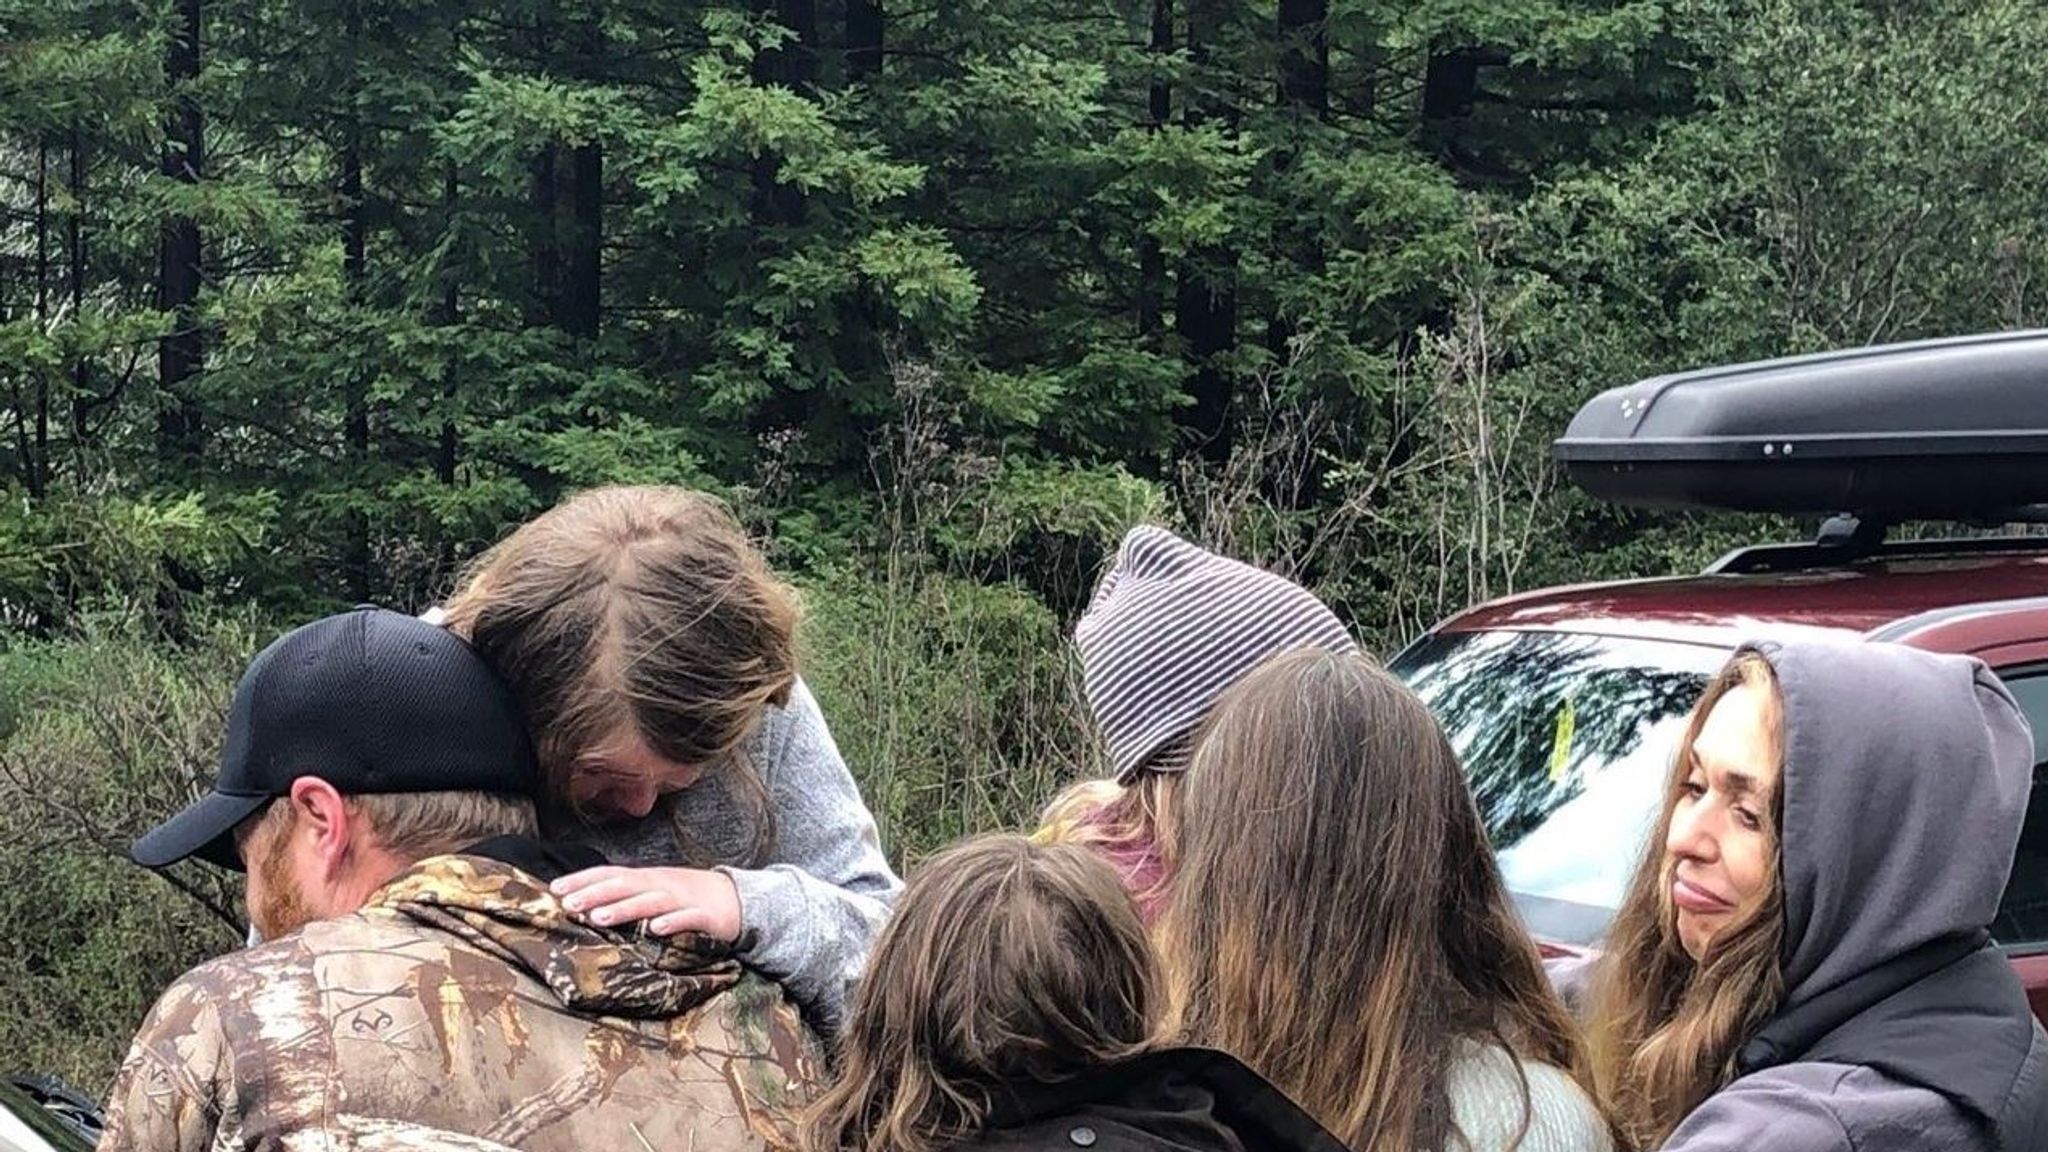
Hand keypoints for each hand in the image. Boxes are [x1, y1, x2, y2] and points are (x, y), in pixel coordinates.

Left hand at [552, 865, 742, 940]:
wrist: (739, 900)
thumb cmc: (688, 898)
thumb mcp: (654, 892)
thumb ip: (626, 895)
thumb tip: (586, 903)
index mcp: (647, 879)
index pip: (610, 874)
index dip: (584, 880)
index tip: (555, 889)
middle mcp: (662, 885)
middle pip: (625, 885)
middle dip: (595, 893)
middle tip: (567, 904)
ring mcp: (684, 899)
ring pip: (651, 902)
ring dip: (624, 908)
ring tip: (598, 917)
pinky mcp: (706, 917)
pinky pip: (688, 919)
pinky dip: (672, 922)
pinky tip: (655, 929)